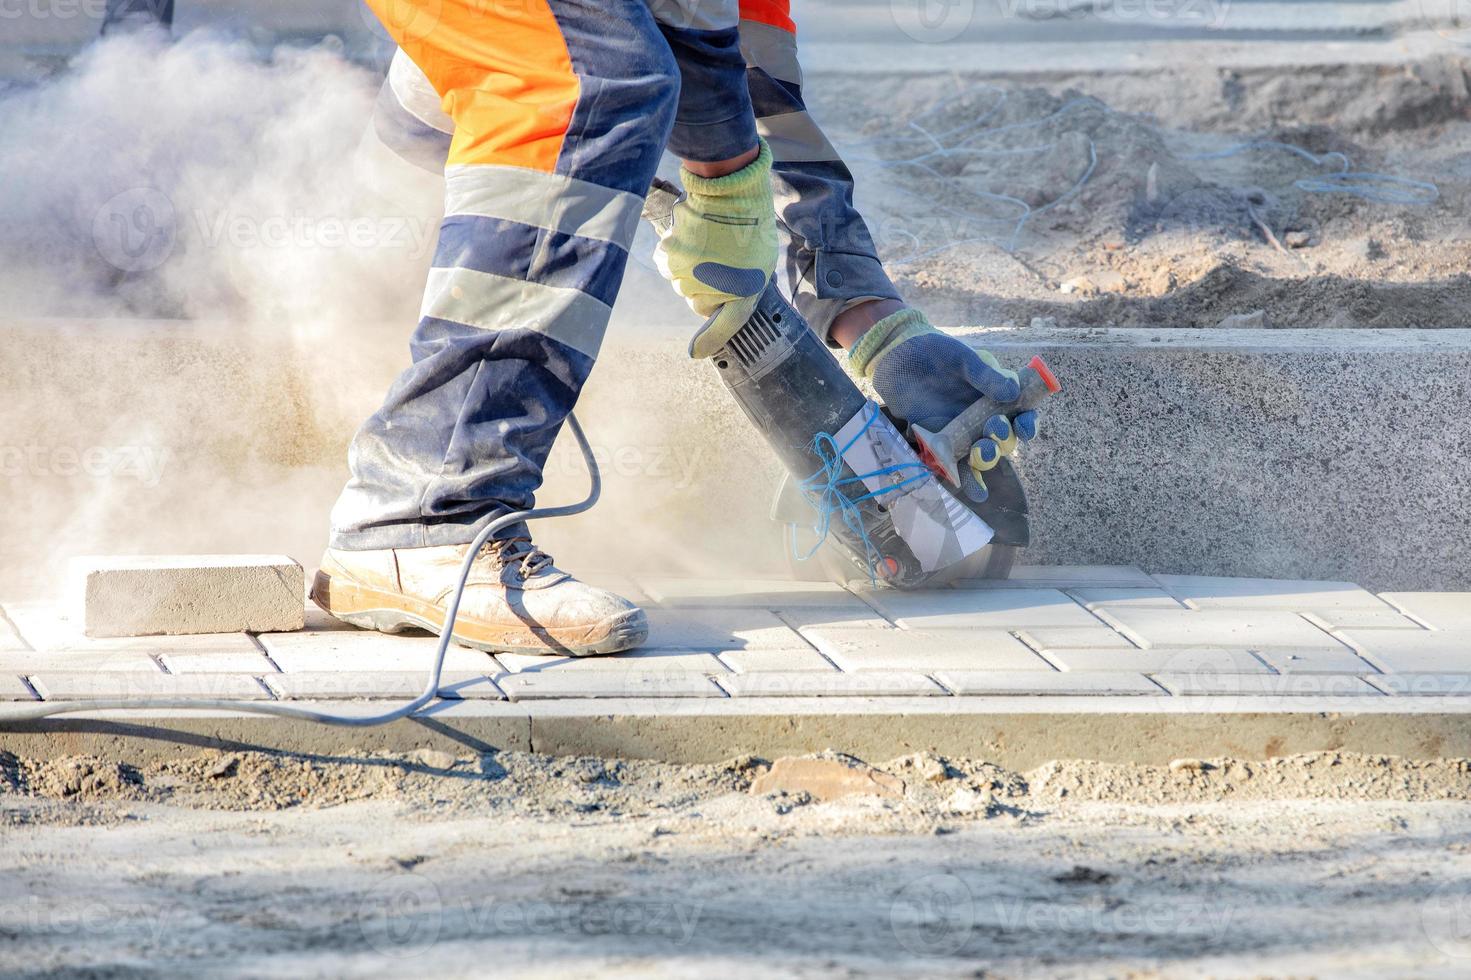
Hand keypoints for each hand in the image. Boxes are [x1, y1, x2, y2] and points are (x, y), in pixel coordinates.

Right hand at [653, 140, 776, 344]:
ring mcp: (687, 274)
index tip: (698, 351)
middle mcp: (711, 290)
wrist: (731, 191)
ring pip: (681, 284)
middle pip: (699, 302)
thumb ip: (744, 291)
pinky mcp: (669, 256)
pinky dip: (675, 258)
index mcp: (743, 293)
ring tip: (708, 246)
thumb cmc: (752, 226)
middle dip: (708, 288)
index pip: (725, 327)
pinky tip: (690, 241)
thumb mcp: (761, 262)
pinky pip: (667, 266)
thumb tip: (716, 317)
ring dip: (690, 271)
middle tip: (721, 262)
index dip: (712, 337)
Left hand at [850, 309, 1038, 501]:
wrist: (896, 356)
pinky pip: (953, 465)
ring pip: (981, 455)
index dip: (1028, 423)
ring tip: (980, 457)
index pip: (1021, 414)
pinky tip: (973, 493)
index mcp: (995, 395)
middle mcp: (983, 417)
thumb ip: (985, 375)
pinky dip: (963, 479)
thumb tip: (1013, 391)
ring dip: (985, 460)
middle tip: (991, 431)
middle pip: (1003, 439)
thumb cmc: (934, 350)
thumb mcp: (962, 357)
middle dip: (1002, 440)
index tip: (1025, 426)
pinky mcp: (939, 443)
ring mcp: (961, 432)